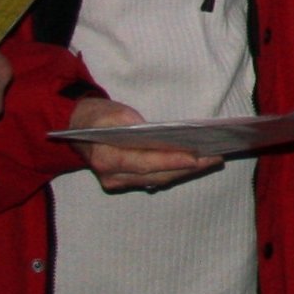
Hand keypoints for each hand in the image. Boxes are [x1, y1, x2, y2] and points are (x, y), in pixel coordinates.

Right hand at [65, 98, 219, 192]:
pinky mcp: (127, 182)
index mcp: (105, 158)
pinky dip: (175, 171)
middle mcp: (112, 176)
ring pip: (159, 180)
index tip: (196, 156)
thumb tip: (153, 132)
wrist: (77, 130)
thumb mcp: (109, 111)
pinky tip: (195, 163)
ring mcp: (118, 183)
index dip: (172, 160)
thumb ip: (128, 121)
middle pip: (156, 175)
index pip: (145, 162)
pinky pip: (155, 179)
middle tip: (215, 157)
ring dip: (186, 171)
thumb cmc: (96, 117)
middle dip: (187, 167)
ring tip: (211, 159)